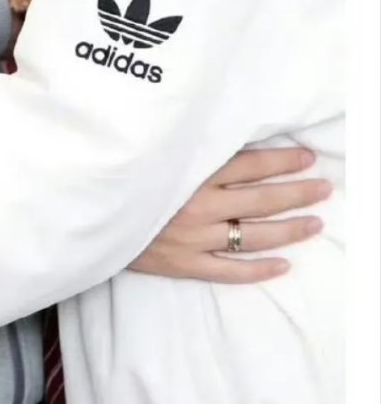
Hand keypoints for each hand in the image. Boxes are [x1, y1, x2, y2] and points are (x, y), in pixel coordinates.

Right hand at [130, 146, 331, 283]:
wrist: (81, 215)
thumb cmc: (115, 174)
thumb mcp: (148, 151)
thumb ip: (182, 145)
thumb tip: (218, 132)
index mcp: (189, 173)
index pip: (248, 165)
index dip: (280, 161)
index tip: (305, 156)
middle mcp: (197, 205)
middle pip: (260, 199)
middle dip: (296, 193)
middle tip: (322, 188)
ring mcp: (192, 238)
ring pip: (252, 235)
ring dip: (288, 229)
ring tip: (313, 223)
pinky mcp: (182, 264)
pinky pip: (228, 271)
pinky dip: (257, 270)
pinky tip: (282, 266)